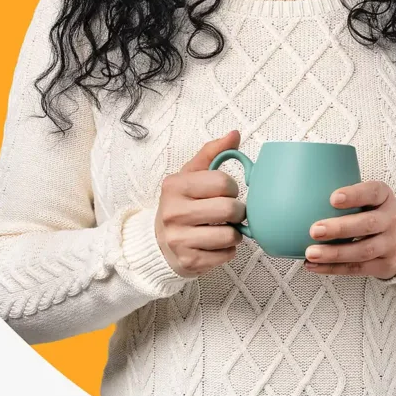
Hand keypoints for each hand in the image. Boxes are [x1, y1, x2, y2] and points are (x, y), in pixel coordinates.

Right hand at [155, 129, 245, 277]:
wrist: (157, 242)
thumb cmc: (180, 203)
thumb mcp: (190, 174)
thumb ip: (212, 153)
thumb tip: (235, 134)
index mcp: (175, 186)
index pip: (222, 182)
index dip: (231, 187)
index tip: (225, 191)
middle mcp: (174, 212)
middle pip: (229, 209)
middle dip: (238, 211)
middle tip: (231, 212)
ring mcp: (180, 240)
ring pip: (230, 235)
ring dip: (235, 232)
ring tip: (224, 228)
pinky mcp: (190, 262)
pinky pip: (226, 255)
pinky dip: (228, 250)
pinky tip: (216, 244)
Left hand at [303, 180, 395, 278]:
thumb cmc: (372, 211)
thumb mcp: (368, 197)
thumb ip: (344, 194)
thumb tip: (300, 188)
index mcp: (385, 197)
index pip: (373, 192)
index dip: (354, 195)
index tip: (333, 198)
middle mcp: (392, 219)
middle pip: (368, 224)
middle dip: (339, 228)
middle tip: (314, 230)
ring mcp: (391, 244)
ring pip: (363, 251)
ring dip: (334, 253)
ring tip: (310, 253)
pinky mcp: (386, 264)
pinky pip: (358, 269)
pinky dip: (334, 268)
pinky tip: (314, 266)